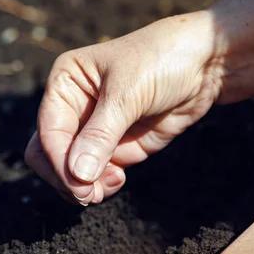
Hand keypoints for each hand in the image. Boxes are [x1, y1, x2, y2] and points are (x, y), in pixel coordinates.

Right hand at [25, 11, 223, 204]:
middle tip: (88, 194)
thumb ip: (100, 135)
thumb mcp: (127, 93)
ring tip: (107, 187)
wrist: (205, 63)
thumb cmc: (161, 60)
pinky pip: (96, 173)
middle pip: (49, 154)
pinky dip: (102, 183)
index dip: (59, 161)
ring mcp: (94, 130)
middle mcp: (73, 107)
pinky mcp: (117, 146)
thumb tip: (77, 175)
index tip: (79, 183)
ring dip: (84, 185)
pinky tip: (118, 179)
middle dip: (66, 177)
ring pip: (70, 169)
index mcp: (65, 83)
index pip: (48, 131)